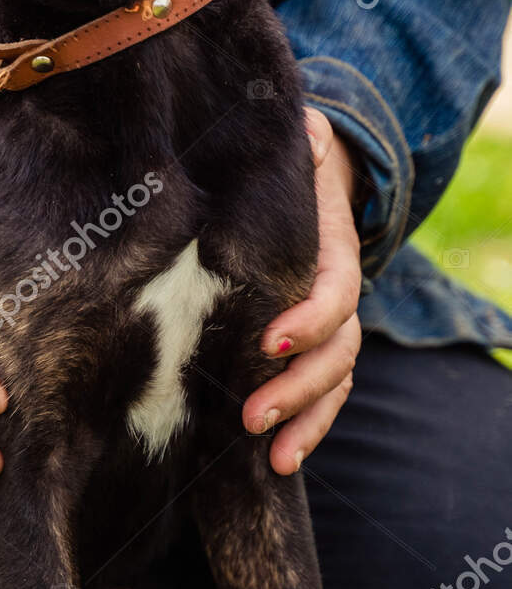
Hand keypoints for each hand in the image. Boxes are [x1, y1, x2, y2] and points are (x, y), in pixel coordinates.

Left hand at [241, 108, 361, 474]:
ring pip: (334, 383)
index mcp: (332, 253)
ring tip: (274, 457)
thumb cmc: (283, 170)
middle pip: (337, 352)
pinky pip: (321, 396)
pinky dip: (306, 428)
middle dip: (298, 388)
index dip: (309, 320)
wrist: (305, 183)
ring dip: (307, 422)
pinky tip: (279, 460)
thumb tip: (298, 128)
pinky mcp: (309, 351)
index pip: (334, 294)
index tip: (268, 341)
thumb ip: (295, 144)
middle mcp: (337, 296)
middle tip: (251, 417)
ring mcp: (329, 329)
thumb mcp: (290, 149)